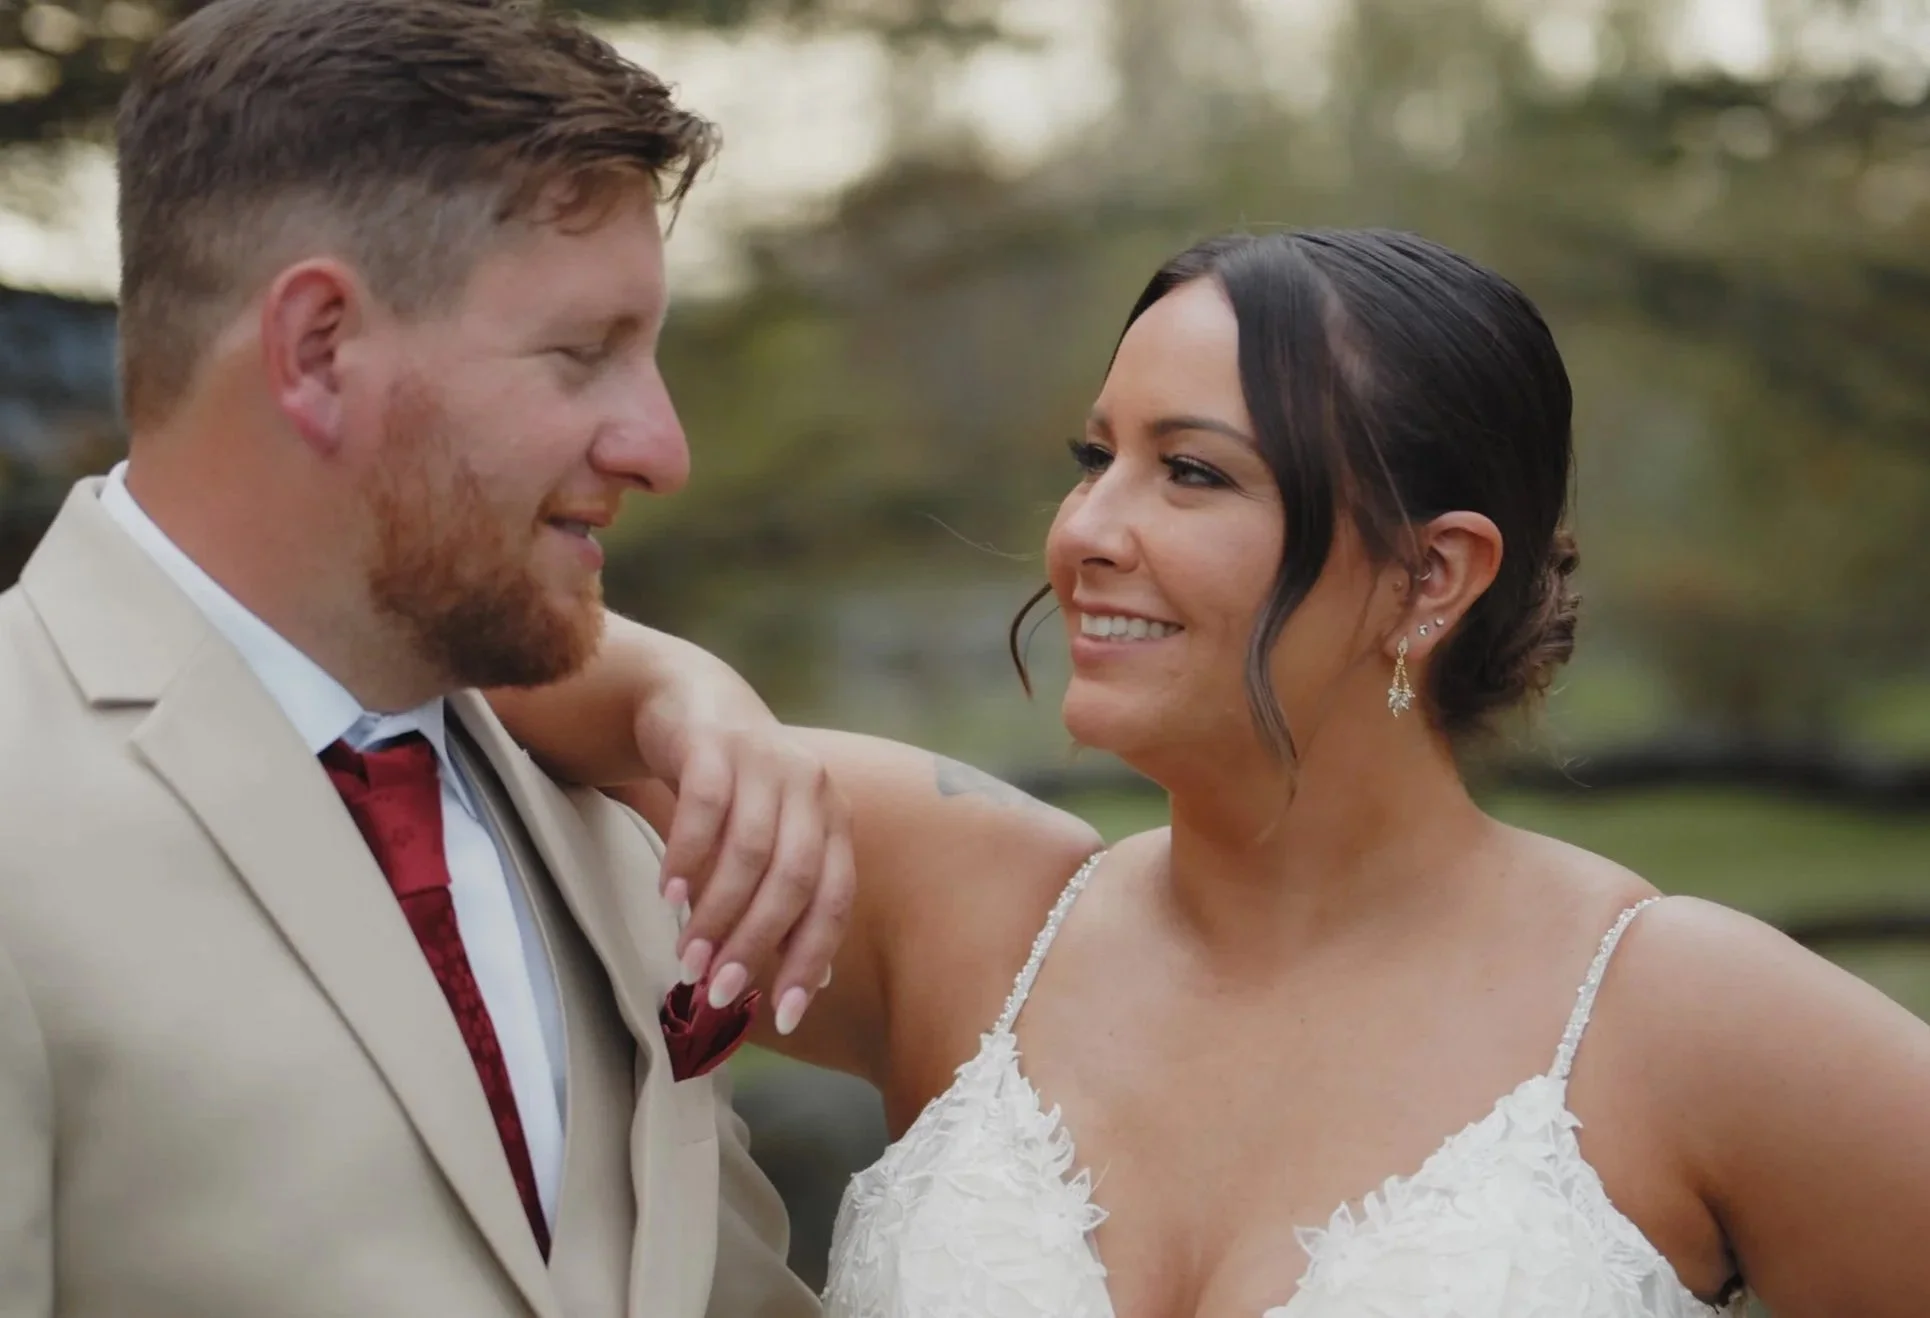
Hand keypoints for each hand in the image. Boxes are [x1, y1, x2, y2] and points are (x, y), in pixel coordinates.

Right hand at [632, 681, 854, 1037]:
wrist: (695, 702)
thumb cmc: (738, 791)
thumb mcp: (776, 839)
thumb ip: (796, 901)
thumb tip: (815, 984)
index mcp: (832, 821)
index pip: (834, 901)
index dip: (811, 960)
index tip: (783, 1016)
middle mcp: (811, 789)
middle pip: (794, 881)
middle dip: (755, 944)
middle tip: (718, 991)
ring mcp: (767, 761)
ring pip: (750, 851)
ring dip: (716, 913)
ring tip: (686, 958)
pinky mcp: (718, 743)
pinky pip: (706, 806)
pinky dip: (687, 855)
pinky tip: (667, 894)